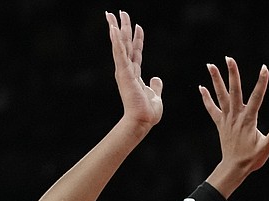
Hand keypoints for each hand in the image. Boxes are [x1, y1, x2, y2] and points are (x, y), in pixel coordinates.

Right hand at [107, 11, 162, 130]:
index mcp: (134, 74)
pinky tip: (113, 28)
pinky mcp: (124, 73)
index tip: (138, 26)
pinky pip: (120, 53)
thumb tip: (156, 79)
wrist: (142, 121)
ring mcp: (124, 71)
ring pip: (120, 45)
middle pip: (125, 44)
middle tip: (120, 12)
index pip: (136, 52)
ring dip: (116, 29)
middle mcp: (127, 70)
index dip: (138, 38)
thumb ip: (155, 86)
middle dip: (123, 27)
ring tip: (112, 14)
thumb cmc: (147, 112)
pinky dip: (117, 41)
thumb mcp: (154, 95)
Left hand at [202, 57, 268, 182]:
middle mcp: (236, 116)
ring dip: (215, 80)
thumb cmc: (252, 159)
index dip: (261, 82)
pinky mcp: (221, 124)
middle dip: (232, 74)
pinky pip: (212, 109)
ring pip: (220, 96)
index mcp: (249, 120)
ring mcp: (227, 119)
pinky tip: (202, 87)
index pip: (257, 97)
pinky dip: (206, 98)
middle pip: (234, 91)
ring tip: (210, 65)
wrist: (234, 168)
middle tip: (228, 58)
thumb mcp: (266, 148)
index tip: (264, 68)